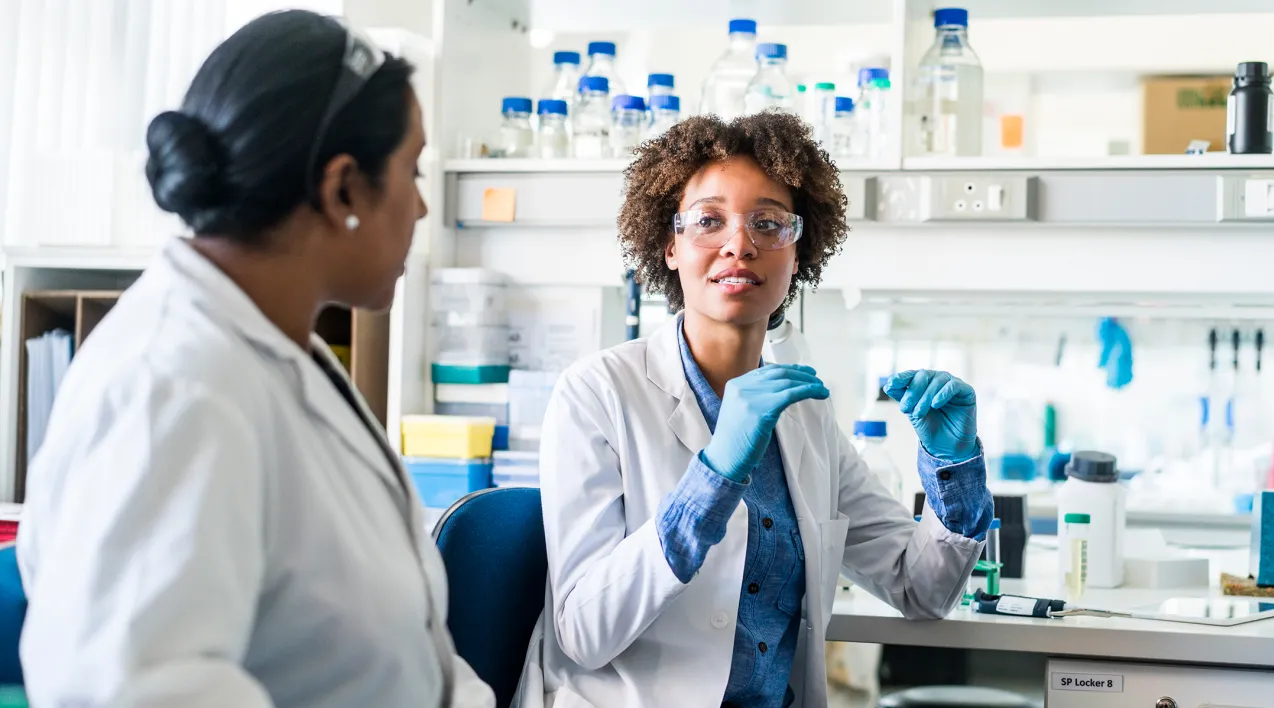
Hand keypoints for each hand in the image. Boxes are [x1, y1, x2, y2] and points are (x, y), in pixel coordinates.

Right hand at [702, 365, 829, 482]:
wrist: (724, 460)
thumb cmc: (735, 442)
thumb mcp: (740, 411)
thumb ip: (754, 398)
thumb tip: (780, 391)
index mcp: (736, 385)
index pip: (767, 371)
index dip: (789, 369)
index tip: (804, 372)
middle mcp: (742, 387)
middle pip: (779, 373)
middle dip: (801, 374)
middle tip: (816, 379)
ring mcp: (750, 397)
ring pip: (787, 382)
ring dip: (809, 384)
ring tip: (822, 389)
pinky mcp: (762, 410)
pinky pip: (791, 394)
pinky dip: (809, 391)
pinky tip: (820, 393)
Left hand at [885, 370, 977, 462]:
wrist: (946, 446)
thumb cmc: (930, 426)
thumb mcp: (912, 411)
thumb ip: (902, 397)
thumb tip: (888, 385)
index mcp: (924, 383)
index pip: (911, 375)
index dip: (901, 378)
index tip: (891, 384)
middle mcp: (938, 380)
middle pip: (923, 375)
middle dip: (912, 392)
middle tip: (905, 408)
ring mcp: (952, 384)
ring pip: (937, 380)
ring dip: (925, 397)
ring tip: (919, 413)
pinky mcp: (966, 391)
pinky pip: (953, 386)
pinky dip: (943, 393)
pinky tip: (935, 404)